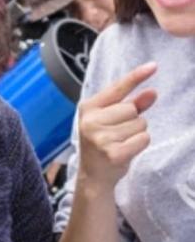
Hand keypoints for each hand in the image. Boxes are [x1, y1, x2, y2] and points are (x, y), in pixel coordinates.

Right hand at [76, 62, 156, 189]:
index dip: (136, 76)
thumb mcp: (113, 120)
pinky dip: (139, 145)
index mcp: (88, 108)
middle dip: (133, 120)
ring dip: (136, 134)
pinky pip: (143, 138)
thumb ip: (132, 104)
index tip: (153, 66)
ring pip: (140, 124)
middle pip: (132, 109)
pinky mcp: (113, 153)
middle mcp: (90, 121)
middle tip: (117, 134)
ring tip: (120, 143)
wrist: (93, 175)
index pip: (117, 88)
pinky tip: (125, 151)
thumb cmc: (103, 143)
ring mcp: (100, 138)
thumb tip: (152, 92)